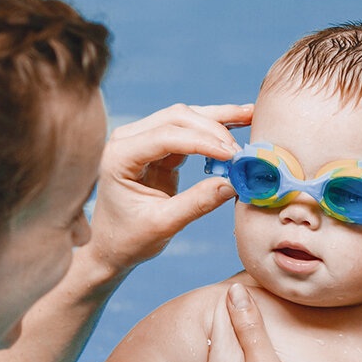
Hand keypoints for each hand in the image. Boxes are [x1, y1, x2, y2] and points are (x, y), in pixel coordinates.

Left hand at [87, 102, 251, 278]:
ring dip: (217, 118)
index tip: (233, 156)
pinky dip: (213, 130)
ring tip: (250, 116)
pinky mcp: (159, 147)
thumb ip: (197, 203)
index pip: (166, 136)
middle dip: (213, 129)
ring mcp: (142, 138)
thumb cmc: (128, 238)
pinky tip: (238, 123)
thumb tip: (234, 184)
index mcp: (120, 156)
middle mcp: (128, 139)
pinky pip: (189, 131)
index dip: (203, 142)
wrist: (111, 245)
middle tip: (242, 151)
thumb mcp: (163, 225)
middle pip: (177, 117)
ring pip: (185, 117)